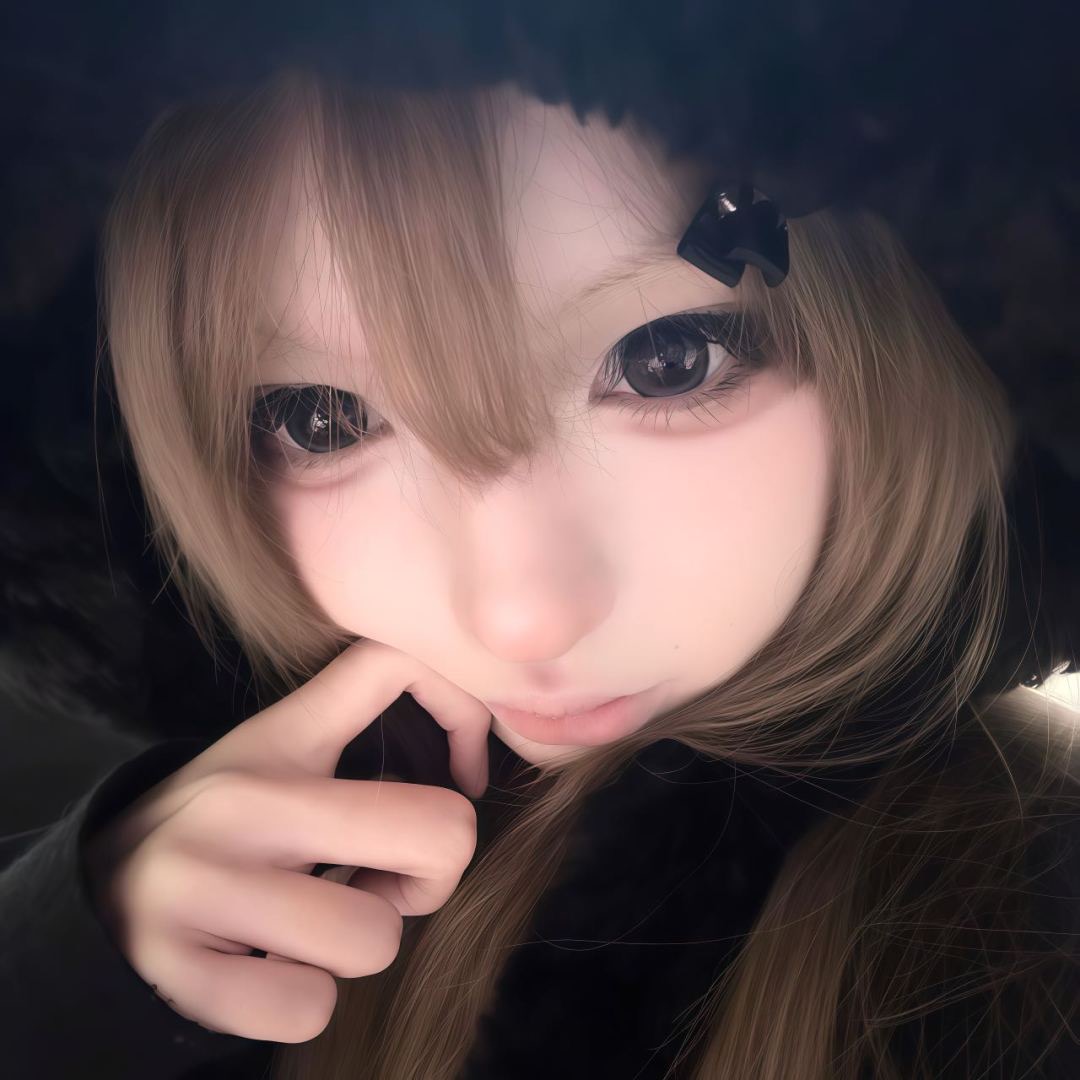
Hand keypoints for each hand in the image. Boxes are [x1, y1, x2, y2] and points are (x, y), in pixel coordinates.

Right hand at [81, 639, 491, 1042]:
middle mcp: (245, 799)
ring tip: (305, 927)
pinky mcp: (176, 967)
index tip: (466, 776)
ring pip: (375, 939)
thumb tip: (466, 780)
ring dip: (355, 948)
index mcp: (282, 737)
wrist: (94, 893)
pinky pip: (309, 1007)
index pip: (392, 664)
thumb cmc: (224, 825)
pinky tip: (260, 969)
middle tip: (381, 884)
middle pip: (437, 831)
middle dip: (431, 876)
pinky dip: (301, 1002)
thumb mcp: (282, 753)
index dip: (466, 713)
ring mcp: (205, 882)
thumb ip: (363, 735)